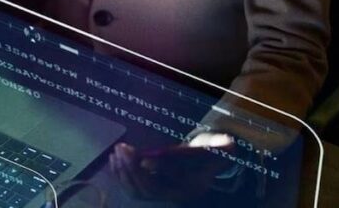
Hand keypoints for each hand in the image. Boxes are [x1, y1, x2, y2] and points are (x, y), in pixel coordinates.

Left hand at [108, 138, 234, 201]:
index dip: (159, 169)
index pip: (176, 180)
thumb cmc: (207, 153)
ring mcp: (163, 196)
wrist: (204, 166)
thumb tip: (224, 142)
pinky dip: (120, 176)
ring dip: (124, 172)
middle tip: (123, 149)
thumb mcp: (215, 148)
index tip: (142, 157)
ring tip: (117, 152)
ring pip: (139, 192)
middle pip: (151, 189)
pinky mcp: (150, 192)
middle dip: (134, 169)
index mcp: (195, 184)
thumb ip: (216, 145)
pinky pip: (132, 190)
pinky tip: (113, 159)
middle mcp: (178, 195)